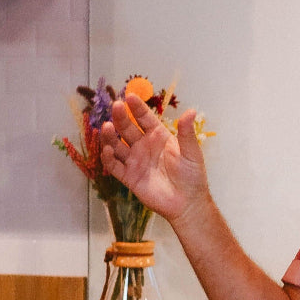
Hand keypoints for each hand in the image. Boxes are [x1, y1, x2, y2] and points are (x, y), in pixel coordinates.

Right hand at [100, 93, 209, 222]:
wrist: (188, 202)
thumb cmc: (192, 176)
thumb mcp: (191, 152)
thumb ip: (187, 133)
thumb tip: (191, 111)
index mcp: (159, 137)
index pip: (145, 119)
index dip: (137, 108)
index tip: (129, 96)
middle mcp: (144, 146)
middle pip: (128, 128)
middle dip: (121, 118)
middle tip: (115, 106)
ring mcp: (135, 161)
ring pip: (117, 145)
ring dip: (110, 136)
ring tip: (107, 127)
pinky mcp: (129, 177)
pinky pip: (114, 165)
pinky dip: (108, 157)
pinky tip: (107, 150)